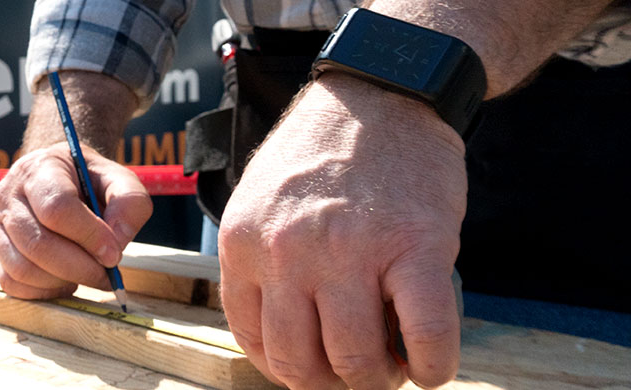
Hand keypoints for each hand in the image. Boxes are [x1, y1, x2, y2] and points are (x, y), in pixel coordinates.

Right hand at [0, 144, 152, 298]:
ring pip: (22, 268)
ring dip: (61, 281)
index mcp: (39, 169)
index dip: (88, 236)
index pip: (56, 208)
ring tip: (85, 275)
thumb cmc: (89, 180)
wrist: (59, 178)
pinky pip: (12, 283)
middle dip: (79, 267)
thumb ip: (129, 203)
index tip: (113, 254)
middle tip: (106, 275)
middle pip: (38, 243)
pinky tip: (64, 280)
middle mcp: (9, 195)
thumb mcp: (118, 179)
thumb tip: (116, 244)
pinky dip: (43, 291)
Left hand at [218, 74, 466, 388]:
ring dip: (377, 378)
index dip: (286, 370)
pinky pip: (425, 334)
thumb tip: (277, 339)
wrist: (380, 95)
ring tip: (390, 368)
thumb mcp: (261, 203)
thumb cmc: (321, 153)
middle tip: (353, 375)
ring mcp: (352, 252)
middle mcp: (289, 252)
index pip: (255, 339)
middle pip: (301, 360)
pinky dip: (431, 365)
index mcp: (244, 244)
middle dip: (328, 383)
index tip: (309, 372)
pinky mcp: (417, 247)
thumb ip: (260, 263)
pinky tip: (430, 368)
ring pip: (356, 357)